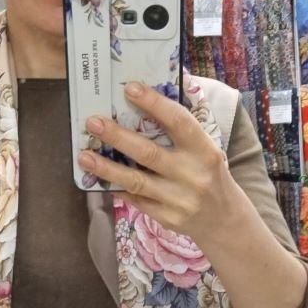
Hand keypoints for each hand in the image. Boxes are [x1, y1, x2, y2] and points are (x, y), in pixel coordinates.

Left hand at [78, 82, 235, 241]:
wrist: (224, 218)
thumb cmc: (208, 173)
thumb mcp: (205, 149)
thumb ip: (180, 131)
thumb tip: (143, 102)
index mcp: (204, 150)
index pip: (178, 122)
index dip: (154, 104)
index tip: (130, 88)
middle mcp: (191, 174)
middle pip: (149, 153)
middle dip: (118, 137)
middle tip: (93, 122)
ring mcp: (178, 199)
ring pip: (135, 180)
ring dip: (106, 168)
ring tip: (84, 156)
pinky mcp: (166, 217)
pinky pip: (135, 199)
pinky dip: (115, 186)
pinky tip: (97, 177)